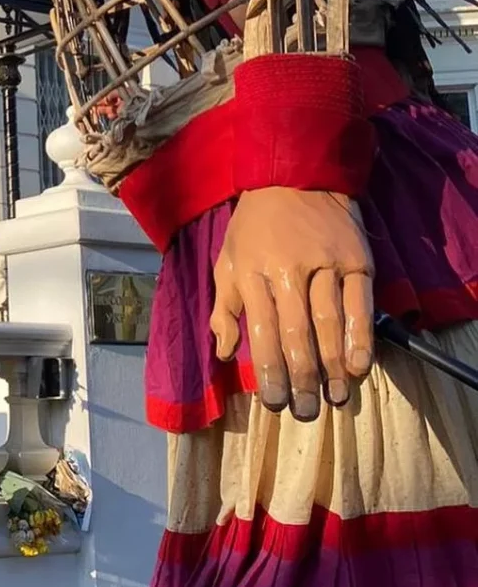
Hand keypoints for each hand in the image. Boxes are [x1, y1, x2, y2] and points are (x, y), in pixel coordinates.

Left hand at [210, 188, 374, 420]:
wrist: (296, 174)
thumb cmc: (255, 225)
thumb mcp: (227, 259)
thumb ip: (225, 307)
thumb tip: (225, 352)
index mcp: (251, 272)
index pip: (261, 331)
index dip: (269, 370)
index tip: (274, 402)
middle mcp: (287, 270)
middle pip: (296, 333)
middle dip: (301, 378)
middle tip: (305, 412)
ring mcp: (324, 263)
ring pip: (329, 322)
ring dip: (332, 366)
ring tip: (335, 399)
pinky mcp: (355, 258)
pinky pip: (359, 303)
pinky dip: (360, 336)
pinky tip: (358, 365)